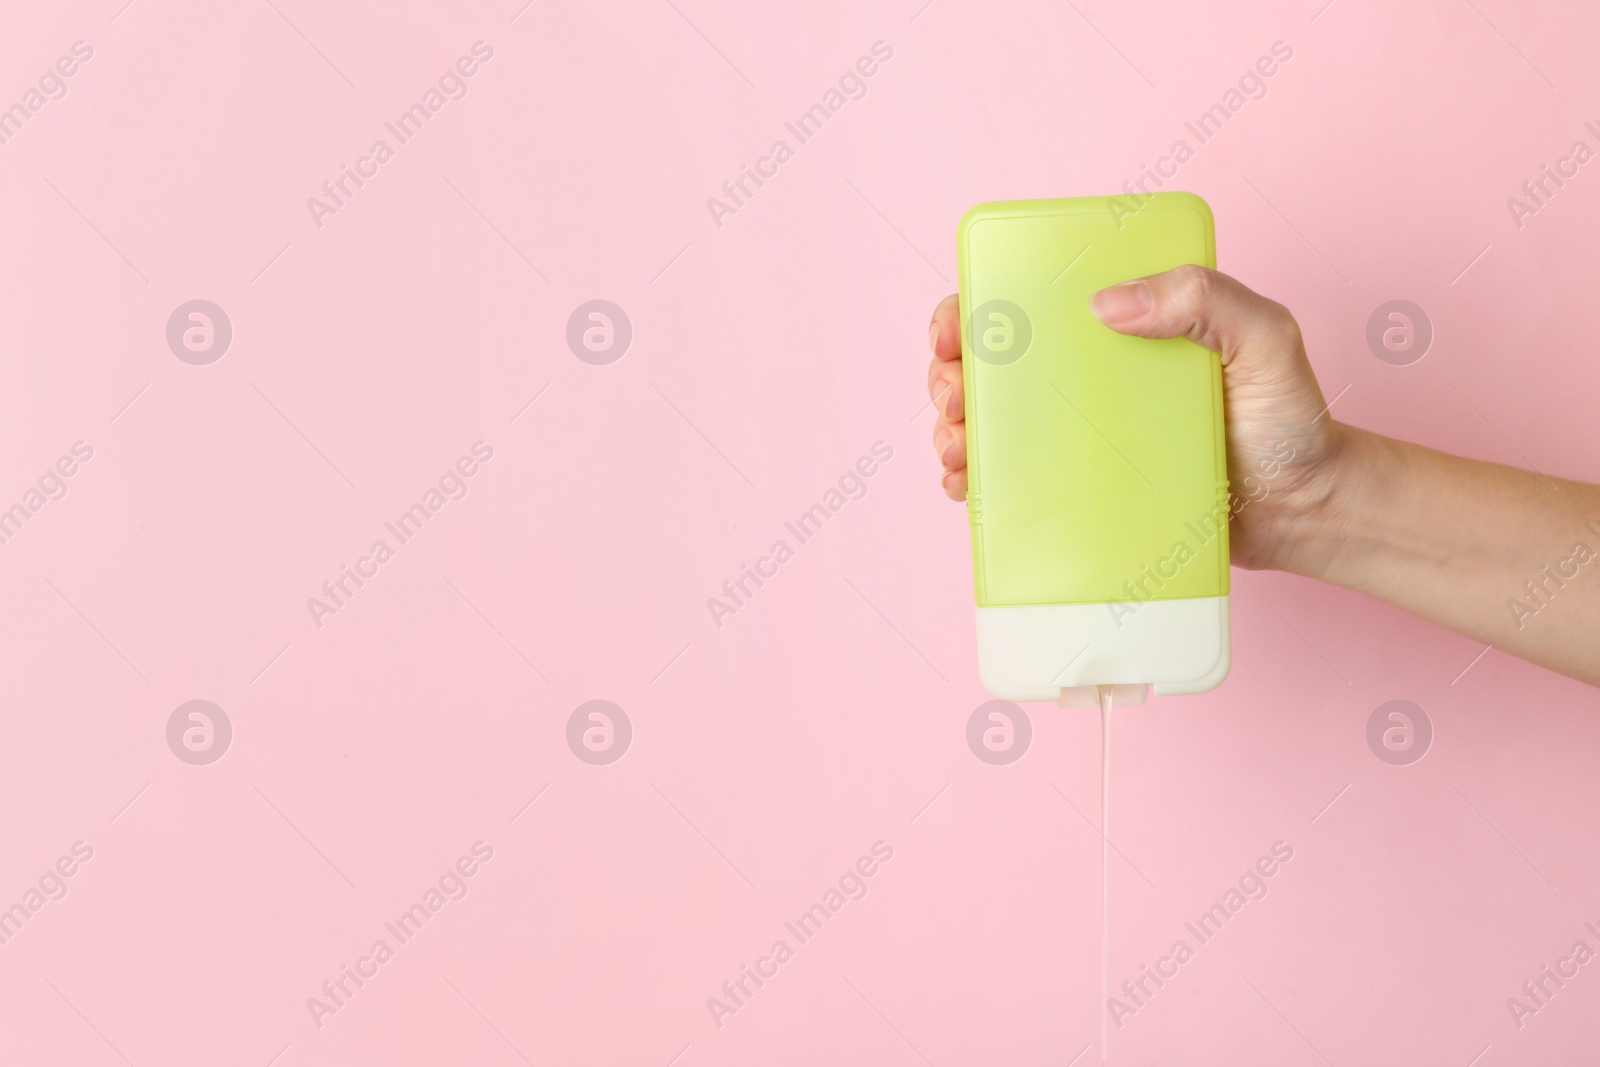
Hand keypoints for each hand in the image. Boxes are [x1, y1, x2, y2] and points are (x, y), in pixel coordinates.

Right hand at [926, 265, 1346, 572]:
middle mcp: (1092, 377)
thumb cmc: (1292, 420)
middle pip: (993, 364)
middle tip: (954, 400)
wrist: (1306, 513)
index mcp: (1122, 328)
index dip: (973, 309)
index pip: (1030, 302)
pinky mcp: (1085, 490)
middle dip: (950, 376)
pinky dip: (976, 482)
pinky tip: (966, 486)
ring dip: (955, 431)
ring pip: (992, 424)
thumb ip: (1206, 300)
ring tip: (958, 448)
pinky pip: (1014, 484)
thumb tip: (1106, 304)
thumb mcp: (1265, 339)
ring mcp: (1084, 436)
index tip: (955, 331)